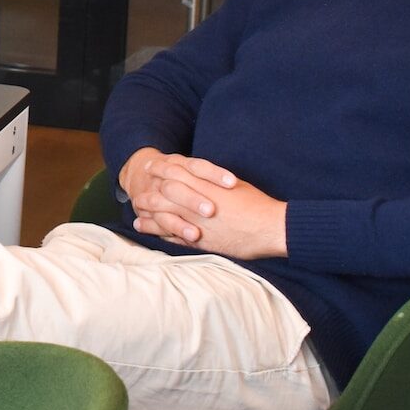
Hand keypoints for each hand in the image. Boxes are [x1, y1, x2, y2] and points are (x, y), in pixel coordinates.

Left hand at [122, 148, 286, 258]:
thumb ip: (213, 182)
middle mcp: (198, 204)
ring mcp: (197, 224)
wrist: (272, 228)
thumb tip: (201, 178)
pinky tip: (147, 229)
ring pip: (164, 215)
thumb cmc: (258, 204)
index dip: (161, 170)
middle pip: (164, 194)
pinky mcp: (201, 241)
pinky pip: (173, 236)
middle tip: (136, 189)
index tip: (151, 167)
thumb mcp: (234, 186)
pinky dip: (157, 232)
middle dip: (149, 190)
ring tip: (136, 209)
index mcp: (206, 187)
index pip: (176, 174)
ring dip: (148, 212)